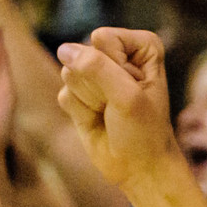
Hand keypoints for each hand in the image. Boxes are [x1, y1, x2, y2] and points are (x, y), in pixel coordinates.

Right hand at [55, 27, 180, 188]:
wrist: (138, 168)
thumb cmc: (143, 131)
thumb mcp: (128, 97)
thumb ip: (98, 68)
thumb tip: (63, 49)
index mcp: (140, 47)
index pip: (103, 38)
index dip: (114, 67)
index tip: (132, 89)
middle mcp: (117, 55)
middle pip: (83, 55)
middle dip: (99, 87)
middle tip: (118, 106)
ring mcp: (95, 74)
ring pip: (69, 73)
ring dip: (89, 100)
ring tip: (109, 113)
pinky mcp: (78, 94)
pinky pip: (64, 94)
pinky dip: (80, 112)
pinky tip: (96, 120)